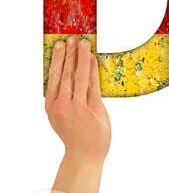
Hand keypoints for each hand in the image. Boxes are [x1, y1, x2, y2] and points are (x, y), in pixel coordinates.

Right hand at [45, 37, 110, 160]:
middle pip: (65, 73)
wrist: (85, 154)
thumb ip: (61, 99)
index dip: (57, 59)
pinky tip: (93, 59)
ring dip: (81, 57)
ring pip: (78, 76)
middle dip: (69, 54)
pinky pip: (92, 85)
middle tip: (71, 38)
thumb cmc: (75, 134)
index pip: (54, 77)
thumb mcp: (60, 116)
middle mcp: (62, 104)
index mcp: (51, 105)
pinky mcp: (93, 109)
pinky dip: (92, 70)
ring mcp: (78, 106)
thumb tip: (65, 78)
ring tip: (83, 43)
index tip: (59, 45)